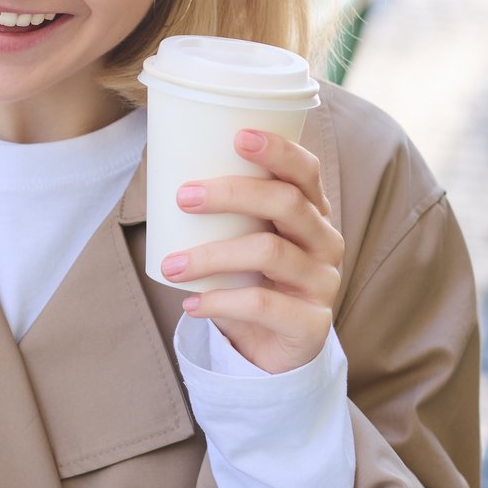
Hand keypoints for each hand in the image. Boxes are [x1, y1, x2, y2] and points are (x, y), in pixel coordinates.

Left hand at [162, 128, 342, 375]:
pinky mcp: (312, 324)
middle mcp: (326, 242)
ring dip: (211, 255)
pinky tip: (191, 303)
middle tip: (184, 196)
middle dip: (232, 193)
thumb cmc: (251, 283)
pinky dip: (220, 301)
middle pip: (287, 203)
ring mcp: (323, 282)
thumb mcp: (242, 242)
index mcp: (312, 212)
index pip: (305, 171)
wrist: (273, 352)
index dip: (278, 149)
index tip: (237, 136)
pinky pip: (262, 305)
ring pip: (269, 252)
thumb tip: (162, 173)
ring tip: (171, 264)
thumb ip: (222, 213)